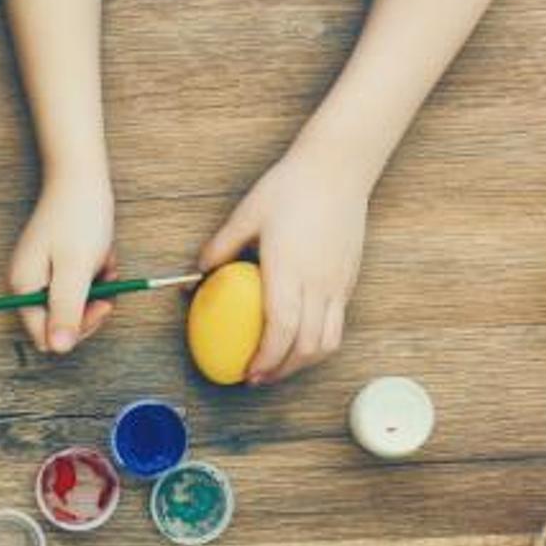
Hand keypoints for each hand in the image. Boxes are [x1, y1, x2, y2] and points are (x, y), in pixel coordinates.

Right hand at [9, 173, 115, 354]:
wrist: (81, 176)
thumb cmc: (79, 216)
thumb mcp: (76, 268)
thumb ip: (66, 310)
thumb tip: (58, 349)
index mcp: (24, 288)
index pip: (47, 338)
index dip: (78, 327)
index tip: (101, 303)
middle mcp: (27, 286)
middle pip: (61, 324)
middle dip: (89, 305)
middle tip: (105, 278)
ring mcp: (40, 276)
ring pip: (74, 305)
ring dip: (96, 288)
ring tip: (103, 261)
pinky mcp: (55, 266)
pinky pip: (79, 286)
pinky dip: (95, 275)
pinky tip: (101, 256)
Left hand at [198, 144, 368, 384]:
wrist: (339, 167)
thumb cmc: (289, 187)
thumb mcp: (246, 214)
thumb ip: (220, 247)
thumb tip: (195, 273)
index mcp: (288, 270)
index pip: (280, 330)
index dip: (265, 360)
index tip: (247, 372)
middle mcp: (318, 283)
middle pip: (305, 347)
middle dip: (282, 371)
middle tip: (258, 377)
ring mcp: (338, 284)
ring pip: (327, 342)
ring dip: (303, 362)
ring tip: (281, 365)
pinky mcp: (350, 279)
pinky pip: (338, 323)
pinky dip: (318, 341)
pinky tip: (299, 337)